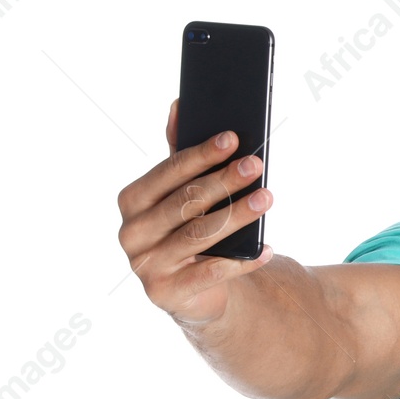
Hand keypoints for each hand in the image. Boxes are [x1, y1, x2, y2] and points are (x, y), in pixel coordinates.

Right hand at [116, 99, 273, 327]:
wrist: (194, 292)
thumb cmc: (191, 229)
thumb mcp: (184, 193)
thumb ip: (180, 154)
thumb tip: (180, 104)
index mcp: (132, 201)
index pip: (168, 173)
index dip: (201, 154)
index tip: (233, 138)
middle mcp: (131, 232)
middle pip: (185, 202)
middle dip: (224, 181)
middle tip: (257, 165)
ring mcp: (145, 265)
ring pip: (199, 234)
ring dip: (237, 215)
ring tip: (268, 199)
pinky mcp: (166, 293)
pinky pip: (210, 273)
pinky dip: (242, 261)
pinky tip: (267, 248)